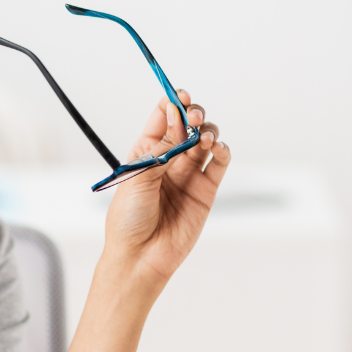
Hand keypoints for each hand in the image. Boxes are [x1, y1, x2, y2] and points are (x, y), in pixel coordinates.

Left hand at [103, 90, 231, 281]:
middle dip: (193, 115)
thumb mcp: (138, 178)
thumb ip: (161, 149)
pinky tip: (217, 148)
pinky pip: (218, 164)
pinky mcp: (205, 191)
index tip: (180, 95)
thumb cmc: (128, 219)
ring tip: (204, 137)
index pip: (162, 119)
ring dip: (208, 132)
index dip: (172, 104)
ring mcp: (188, 175)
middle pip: (187, 126)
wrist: (140, 256)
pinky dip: (222, 152)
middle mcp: (168, 161)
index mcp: (145, 153)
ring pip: (205, 142)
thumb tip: (176, 118)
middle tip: (193, 116)